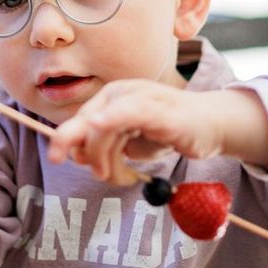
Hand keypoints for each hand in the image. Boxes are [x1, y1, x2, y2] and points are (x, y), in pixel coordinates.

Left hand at [49, 79, 267, 183]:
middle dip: (89, 154)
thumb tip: (74, 154)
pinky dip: (112, 119)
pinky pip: (129, 112)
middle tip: (101, 175)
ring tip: (125, 176)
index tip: (57, 159)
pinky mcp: (159, 109)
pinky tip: (103, 125)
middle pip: (87, 125)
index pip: (79, 120)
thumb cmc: (167, 132)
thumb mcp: (128, 142)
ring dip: (108, 159)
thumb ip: (101, 145)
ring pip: (103, 128)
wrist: (210, 125)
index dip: (64, 139)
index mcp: (110, 97)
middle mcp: (121, 92)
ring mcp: (140, 97)